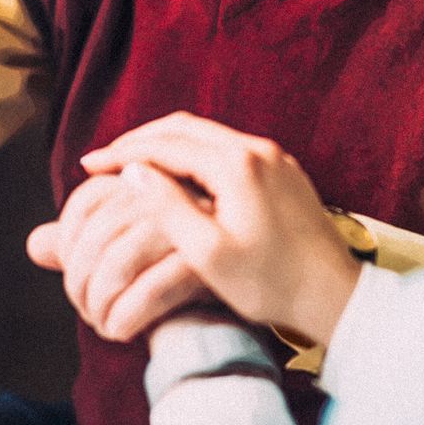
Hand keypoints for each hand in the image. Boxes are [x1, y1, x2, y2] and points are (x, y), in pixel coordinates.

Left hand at [26, 171, 211, 341]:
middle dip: (80, 284)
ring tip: (101, 326)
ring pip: (117, 263)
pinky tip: (120, 332)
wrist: (235, 299)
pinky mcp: (206, 260)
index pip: (84, 205)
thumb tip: (36, 246)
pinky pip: (149, 290)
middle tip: (86, 313)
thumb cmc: (173, 272)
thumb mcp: (124, 252)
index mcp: (141, 180)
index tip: (74, 281)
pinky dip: (125, 316)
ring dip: (100, 304)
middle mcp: (162, 191)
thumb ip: (79, 245)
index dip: (68, 247)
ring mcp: (186, 222)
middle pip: (96, 237)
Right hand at [81, 113, 361, 345]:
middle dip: (138, 140)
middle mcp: (256, 150)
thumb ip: (167, 208)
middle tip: (103, 159)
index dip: (122, 153)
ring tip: (132, 165)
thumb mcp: (208, 254)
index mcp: (236, 166)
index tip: (88, 166)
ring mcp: (273, 158)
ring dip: (164, 144)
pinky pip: (225, 148)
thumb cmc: (271, 284)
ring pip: (205, 134)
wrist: (335, 296)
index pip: (164, 144)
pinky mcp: (283, 171)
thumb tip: (134, 173)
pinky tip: (176, 176)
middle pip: (183, 127)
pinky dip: (191, 154)